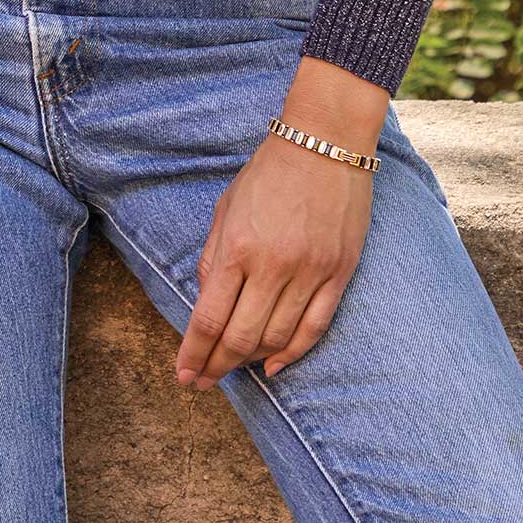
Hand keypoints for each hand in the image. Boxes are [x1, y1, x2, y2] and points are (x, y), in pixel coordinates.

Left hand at [175, 130, 373, 388]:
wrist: (325, 142)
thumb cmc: (268, 172)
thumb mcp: (227, 206)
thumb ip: (214, 257)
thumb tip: (206, 303)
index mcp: (238, 245)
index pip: (209, 316)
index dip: (194, 352)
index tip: (184, 374)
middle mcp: (273, 265)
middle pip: (241, 338)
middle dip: (217, 366)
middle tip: (204, 380)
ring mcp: (309, 272)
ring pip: (277, 340)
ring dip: (251, 362)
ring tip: (234, 368)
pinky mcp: (338, 274)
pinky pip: (314, 329)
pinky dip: (292, 354)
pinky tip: (273, 367)